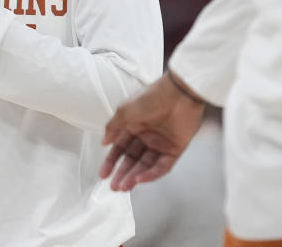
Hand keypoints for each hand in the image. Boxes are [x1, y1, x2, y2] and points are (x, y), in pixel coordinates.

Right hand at [99, 72, 205, 191]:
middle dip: (122, 173)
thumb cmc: (151, 98)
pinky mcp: (175, 150)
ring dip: (135, 176)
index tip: (103, 174)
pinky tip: (141, 180)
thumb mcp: (125, 110)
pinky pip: (162, 166)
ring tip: (124, 187)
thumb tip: (104, 142)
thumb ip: (113, 127)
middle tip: (114, 186)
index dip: (111, 161)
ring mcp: (161, 144)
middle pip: (132, 159)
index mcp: (134, 125)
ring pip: (146, 165)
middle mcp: (147, 136)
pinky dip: (152, 174)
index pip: (120, 147)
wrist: (179, 94)